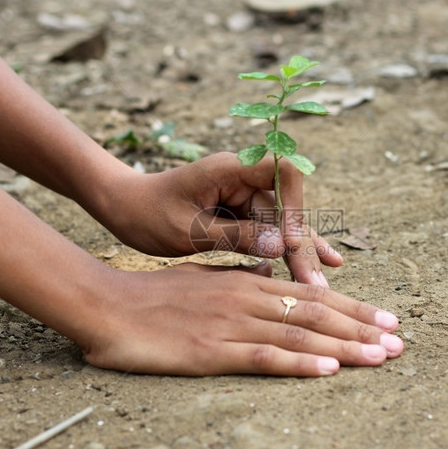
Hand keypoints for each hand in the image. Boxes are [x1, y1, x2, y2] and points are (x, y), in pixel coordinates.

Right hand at [78, 263, 401, 375]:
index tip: (385, 319)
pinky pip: (264, 356)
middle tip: (400, 342)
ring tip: (381, 357)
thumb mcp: (205, 280)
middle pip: (316, 312)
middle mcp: (248, 298)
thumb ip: (241, 280)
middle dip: (362, 328)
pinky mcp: (212, 350)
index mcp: (248, 282)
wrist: (107, 304)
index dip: (353, 308)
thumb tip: (272, 281)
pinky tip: (329, 370)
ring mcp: (231, 324)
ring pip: (299, 333)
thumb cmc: (154, 295)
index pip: (311, 294)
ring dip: (345, 346)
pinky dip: (300, 363)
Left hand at [98, 152, 341, 286]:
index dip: (293, 206)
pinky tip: (314, 265)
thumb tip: (279, 247)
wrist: (122, 207)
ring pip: (282, 223)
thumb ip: (234, 236)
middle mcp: (242, 178)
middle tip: (318, 279)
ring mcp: (243, 195)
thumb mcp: (187, 230)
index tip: (289, 242)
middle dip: (301, 243)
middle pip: (286, 206)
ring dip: (300, 251)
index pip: (281, 173)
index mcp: (229, 168)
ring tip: (325, 279)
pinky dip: (285, 250)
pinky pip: (269, 231)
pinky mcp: (240, 213)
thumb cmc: (147, 213)